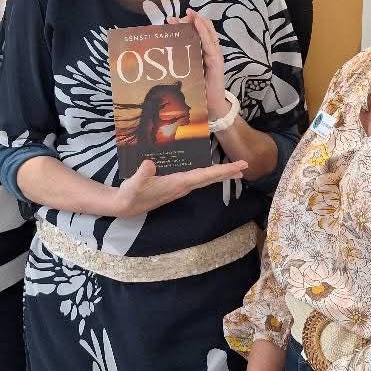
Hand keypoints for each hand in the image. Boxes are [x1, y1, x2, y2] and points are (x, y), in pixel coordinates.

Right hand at [114, 157, 247, 217]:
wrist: (125, 206)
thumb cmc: (130, 194)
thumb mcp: (133, 183)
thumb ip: (141, 174)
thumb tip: (149, 163)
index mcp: (178, 183)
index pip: (205, 176)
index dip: (223, 170)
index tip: (239, 167)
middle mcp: (183, 186)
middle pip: (209, 178)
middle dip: (227, 172)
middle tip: (245, 165)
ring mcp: (180, 187)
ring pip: (204, 179)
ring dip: (219, 174)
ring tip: (234, 169)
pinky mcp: (175, 186)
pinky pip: (196, 178)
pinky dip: (207, 174)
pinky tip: (210, 170)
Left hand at [167, 10, 228, 120]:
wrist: (211, 105)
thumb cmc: (198, 89)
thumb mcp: (187, 72)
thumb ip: (180, 62)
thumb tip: (164, 54)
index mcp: (202, 52)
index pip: (195, 33)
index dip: (185, 24)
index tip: (170, 19)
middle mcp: (210, 51)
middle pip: (202, 29)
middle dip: (190, 20)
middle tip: (177, 16)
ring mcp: (215, 54)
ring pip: (208, 32)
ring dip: (198, 21)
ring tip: (190, 13)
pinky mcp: (217, 60)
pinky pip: (210, 43)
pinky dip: (204, 31)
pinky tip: (198, 24)